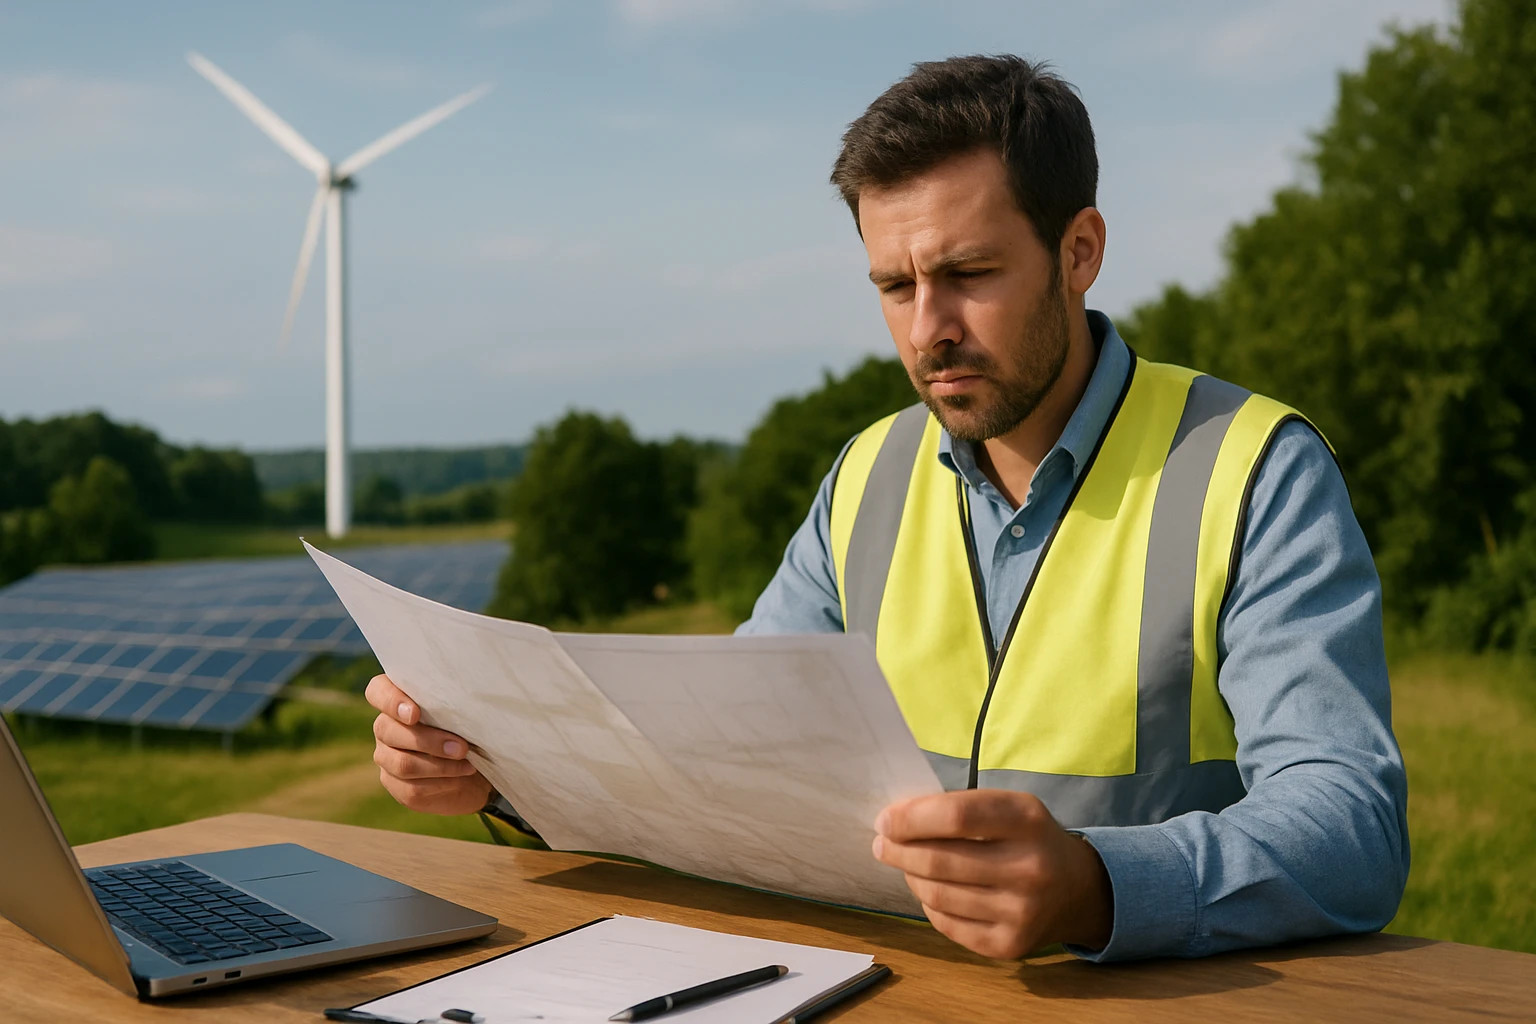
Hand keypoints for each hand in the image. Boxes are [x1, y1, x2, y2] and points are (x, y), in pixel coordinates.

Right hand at [365, 673, 491, 814]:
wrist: (473, 766)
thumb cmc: (468, 729)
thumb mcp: (464, 713)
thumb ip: (454, 705)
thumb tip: (465, 706)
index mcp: (397, 699)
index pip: (377, 692)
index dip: (391, 701)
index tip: (415, 714)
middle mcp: (385, 726)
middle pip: (388, 731)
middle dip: (430, 741)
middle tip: (462, 748)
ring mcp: (386, 756)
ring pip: (402, 763)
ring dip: (440, 766)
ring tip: (467, 765)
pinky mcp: (394, 783)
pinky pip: (411, 788)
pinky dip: (441, 783)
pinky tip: (459, 779)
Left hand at [871, 789, 1112, 958]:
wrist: (1078, 891)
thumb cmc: (1030, 840)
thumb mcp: (1010, 808)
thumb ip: (960, 809)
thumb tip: (897, 820)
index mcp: (1028, 820)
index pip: (957, 815)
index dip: (911, 818)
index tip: (884, 820)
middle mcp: (1030, 868)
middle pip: (940, 859)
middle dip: (899, 850)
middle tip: (882, 844)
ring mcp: (1021, 912)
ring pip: (937, 894)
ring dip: (911, 876)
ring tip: (906, 865)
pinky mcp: (1009, 945)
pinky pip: (946, 922)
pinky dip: (929, 903)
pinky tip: (932, 890)